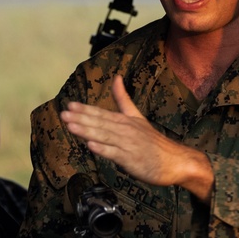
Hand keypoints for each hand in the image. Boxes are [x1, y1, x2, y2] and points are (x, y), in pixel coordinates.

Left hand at [61, 76, 214, 200]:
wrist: (175, 161)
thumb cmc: (153, 142)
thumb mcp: (137, 116)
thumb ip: (123, 99)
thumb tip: (116, 77)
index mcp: (125, 120)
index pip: (102, 113)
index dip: (85, 109)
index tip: (70, 104)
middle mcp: (125, 130)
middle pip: (100, 123)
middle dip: (81, 118)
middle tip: (63, 113)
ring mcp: (128, 144)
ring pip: (104, 136)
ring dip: (87, 130)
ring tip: (70, 126)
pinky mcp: (131, 159)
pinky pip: (115, 153)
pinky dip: (103, 149)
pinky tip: (91, 146)